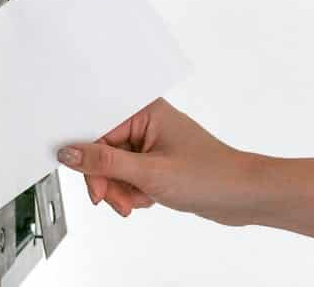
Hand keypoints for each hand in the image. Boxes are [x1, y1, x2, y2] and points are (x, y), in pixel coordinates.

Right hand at [57, 98, 262, 225]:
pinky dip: (132, 192)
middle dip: (108, 181)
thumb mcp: (149, 172)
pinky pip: (127, 176)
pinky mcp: (154, 160)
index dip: (90, 161)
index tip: (94, 186)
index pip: (96, 132)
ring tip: (137, 202)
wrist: (243, 196)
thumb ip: (104, 163)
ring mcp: (150, 142)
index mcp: (144, 111)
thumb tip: (70, 153)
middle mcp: (145, 122)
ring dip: (120, 190)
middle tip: (117, 200)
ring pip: (113, 168)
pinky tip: (147, 199)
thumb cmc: (210, 175)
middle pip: (102, 152)